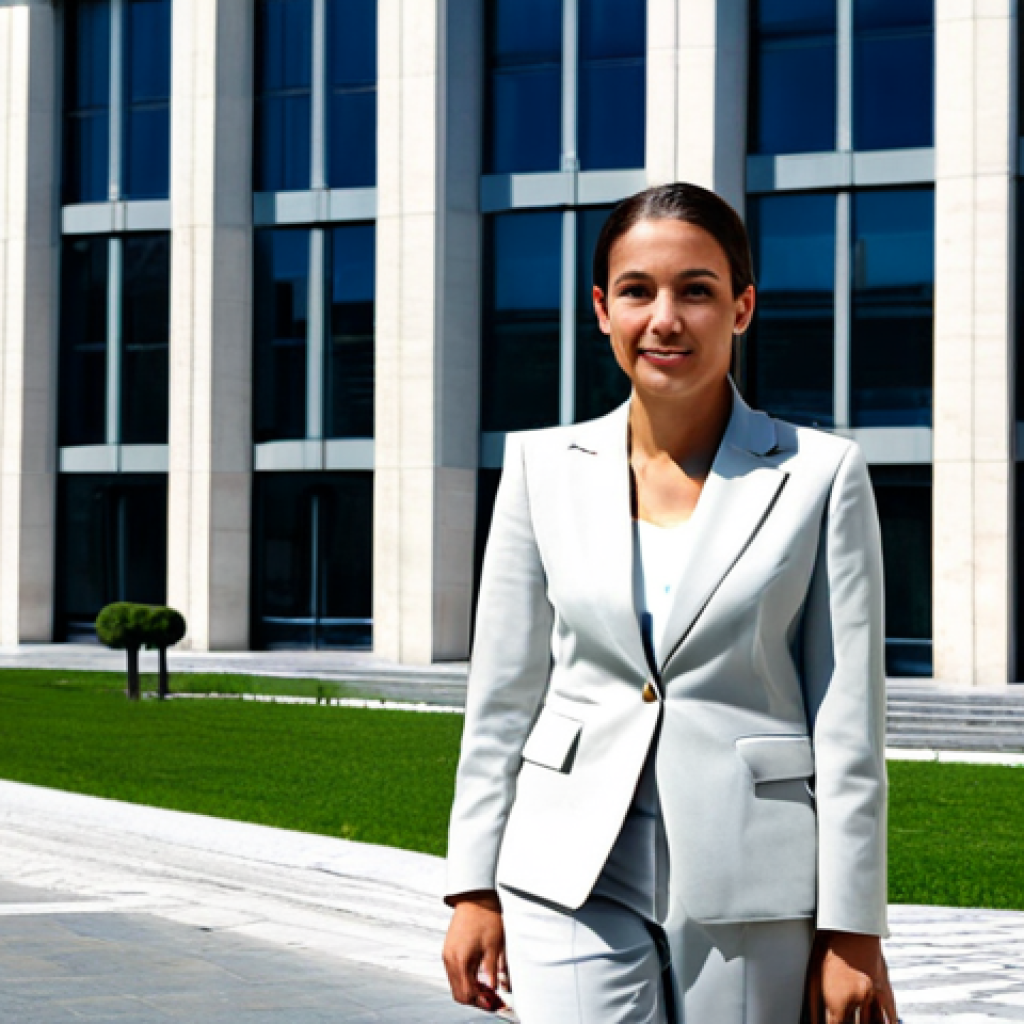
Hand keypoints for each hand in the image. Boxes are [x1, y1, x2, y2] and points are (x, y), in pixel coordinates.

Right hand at [442, 890, 507, 1011]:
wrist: (475, 896)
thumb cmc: (486, 917)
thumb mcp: (494, 947)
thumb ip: (492, 972)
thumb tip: (494, 991)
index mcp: (460, 960)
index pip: (467, 994)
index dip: (482, 1002)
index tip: (495, 1004)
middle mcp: (449, 959)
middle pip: (459, 993)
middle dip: (476, 999)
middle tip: (493, 999)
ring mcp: (447, 954)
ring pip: (456, 984)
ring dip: (471, 990)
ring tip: (488, 988)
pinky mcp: (449, 949)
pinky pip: (454, 973)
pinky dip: (466, 979)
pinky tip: (479, 976)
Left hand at [806, 931, 897, 1023]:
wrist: (848, 927)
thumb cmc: (825, 951)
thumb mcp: (812, 977)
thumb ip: (813, 1006)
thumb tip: (813, 1023)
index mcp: (838, 1000)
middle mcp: (858, 1000)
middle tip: (843, 1019)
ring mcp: (874, 994)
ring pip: (873, 1022)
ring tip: (862, 1023)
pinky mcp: (884, 987)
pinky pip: (889, 1012)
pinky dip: (889, 1023)